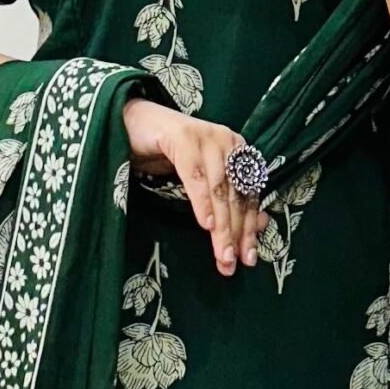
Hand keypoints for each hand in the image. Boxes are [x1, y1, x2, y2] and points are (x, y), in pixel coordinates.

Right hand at [123, 97, 269, 277]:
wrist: (131, 124)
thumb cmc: (165, 156)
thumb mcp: (200, 181)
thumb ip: (225, 200)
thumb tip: (258, 226)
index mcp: (237, 151)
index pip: (248, 196)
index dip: (249, 229)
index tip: (247, 258)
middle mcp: (227, 142)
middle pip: (235, 195)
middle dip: (235, 234)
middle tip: (231, 264)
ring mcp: (206, 137)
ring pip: (219, 189)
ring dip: (221, 226)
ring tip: (222, 254)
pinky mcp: (183, 136)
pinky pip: (195, 176)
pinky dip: (202, 201)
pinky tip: (205, 224)